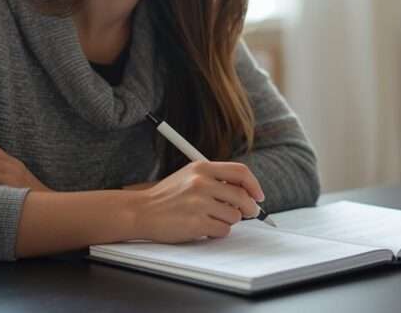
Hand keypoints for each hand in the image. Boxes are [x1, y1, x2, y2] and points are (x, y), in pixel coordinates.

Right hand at [132, 161, 264, 242]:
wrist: (141, 211)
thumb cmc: (167, 196)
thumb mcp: (190, 176)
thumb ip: (216, 179)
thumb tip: (247, 191)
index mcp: (202, 168)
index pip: (240, 172)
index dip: (254, 185)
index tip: (258, 196)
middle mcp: (201, 183)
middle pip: (242, 196)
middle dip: (251, 208)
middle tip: (250, 213)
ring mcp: (198, 203)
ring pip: (234, 216)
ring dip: (229, 221)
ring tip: (213, 219)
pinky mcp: (196, 223)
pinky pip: (222, 230)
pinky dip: (218, 232)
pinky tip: (205, 229)